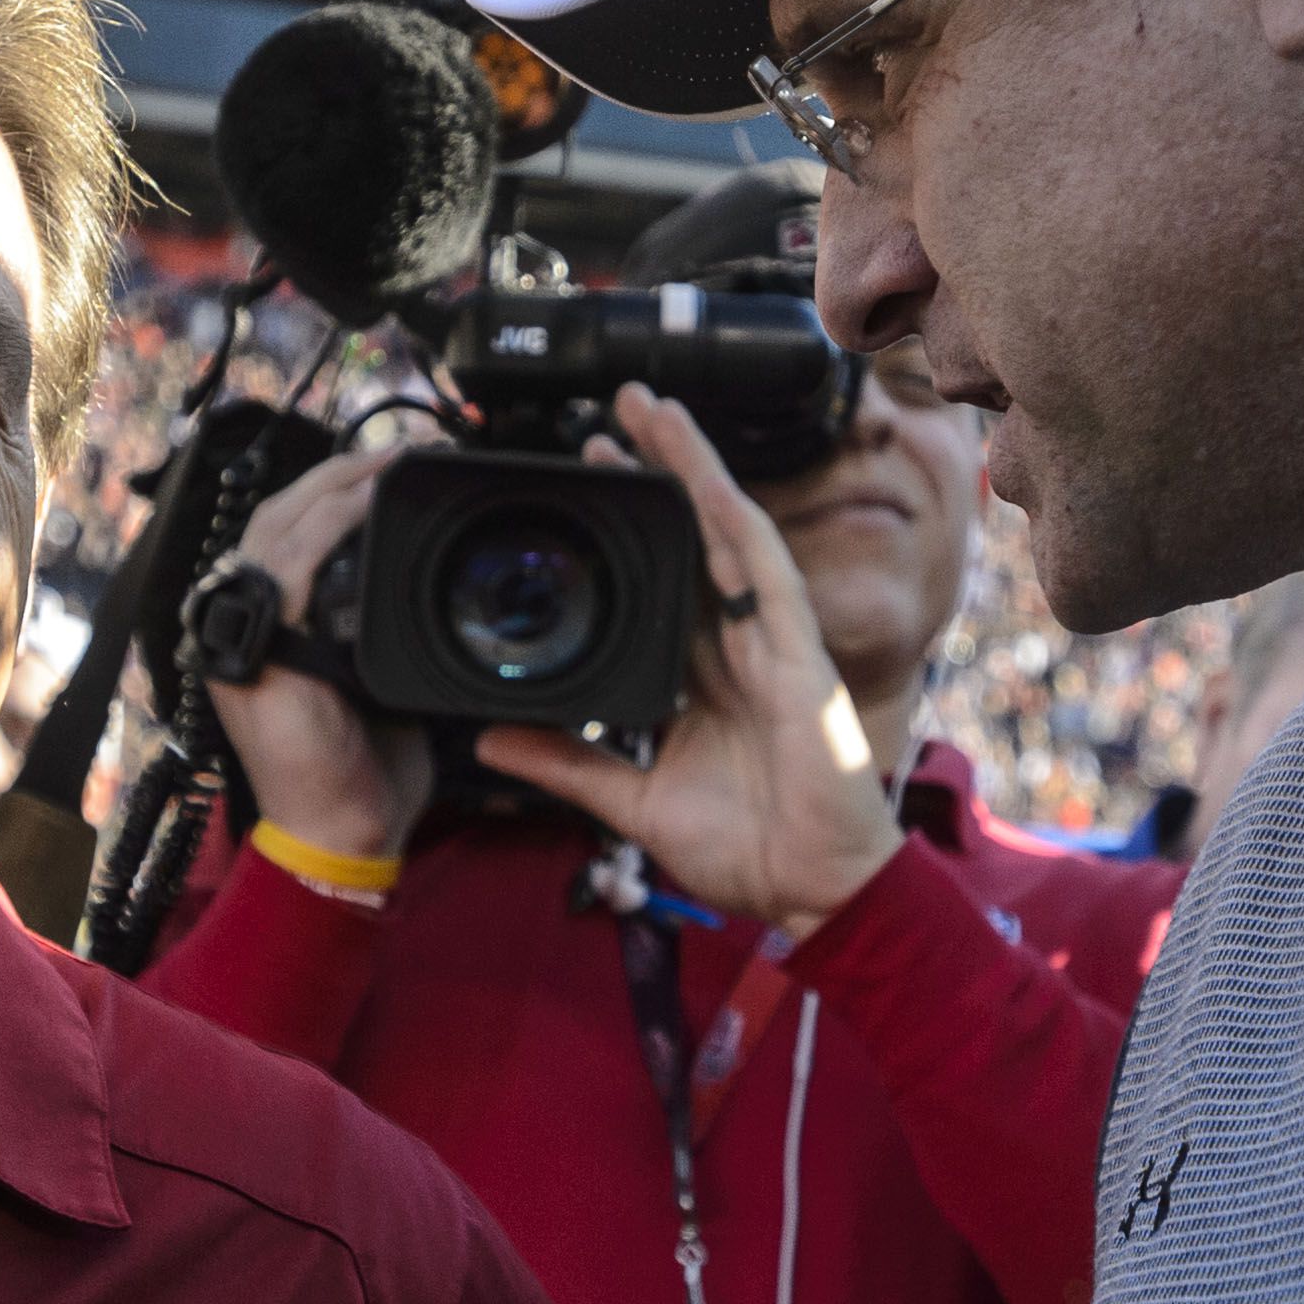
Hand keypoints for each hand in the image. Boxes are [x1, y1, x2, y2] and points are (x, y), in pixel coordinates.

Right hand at [197, 447, 431, 869]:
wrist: (342, 838)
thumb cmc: (362, 774)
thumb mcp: (378, 685)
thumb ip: (384, 635)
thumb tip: (432, 593)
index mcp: (267, 629)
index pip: (287, 536)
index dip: (330, 495)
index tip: (386, 470)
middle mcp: (243, 627)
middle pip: (276, 519)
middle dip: (334, 477)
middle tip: (394, 453)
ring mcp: (242, 641)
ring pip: (275, 532)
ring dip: (332, 489)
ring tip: (384, 466)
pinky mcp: (258, 658)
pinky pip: (285, 571)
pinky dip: (324, 529)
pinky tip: (361, 505)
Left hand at [477, 386, 906, 938]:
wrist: (813, 892)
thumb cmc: (745, 849)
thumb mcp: (632, 800)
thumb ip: (567, 763)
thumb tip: (490, 740)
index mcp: (700, 674)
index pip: (658, 578)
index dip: (626, 525)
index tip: (581, 477)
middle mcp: (735, 646)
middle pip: (692, 537)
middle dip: (658, 470)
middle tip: (611, 412)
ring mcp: (771, 645)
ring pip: (728, 534)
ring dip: (695, 470)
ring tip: (656, 411)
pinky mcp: (800, 658)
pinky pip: (769, 578)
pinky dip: (740, 527)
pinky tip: (713, 482)